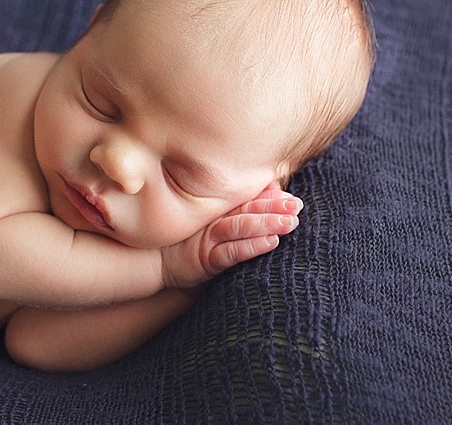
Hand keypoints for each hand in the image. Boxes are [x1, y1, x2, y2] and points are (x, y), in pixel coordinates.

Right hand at [161, 187, 302, 290]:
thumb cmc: (187, 242)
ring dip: (266, 223)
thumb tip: (271, 190)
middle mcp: (214, 220)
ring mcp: (209, 238)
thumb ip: (236, 208)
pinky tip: (271, 242)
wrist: (156, 261)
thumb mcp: (210, 223)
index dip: (269, 197)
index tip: (290, 196)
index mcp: (217, 210)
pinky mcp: (206, 259)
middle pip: (246, 210)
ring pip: (241, 227)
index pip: (246, 199)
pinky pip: (232, 252)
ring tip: (290, 222)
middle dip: (273, 207)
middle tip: (296, 205)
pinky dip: (252, 246)